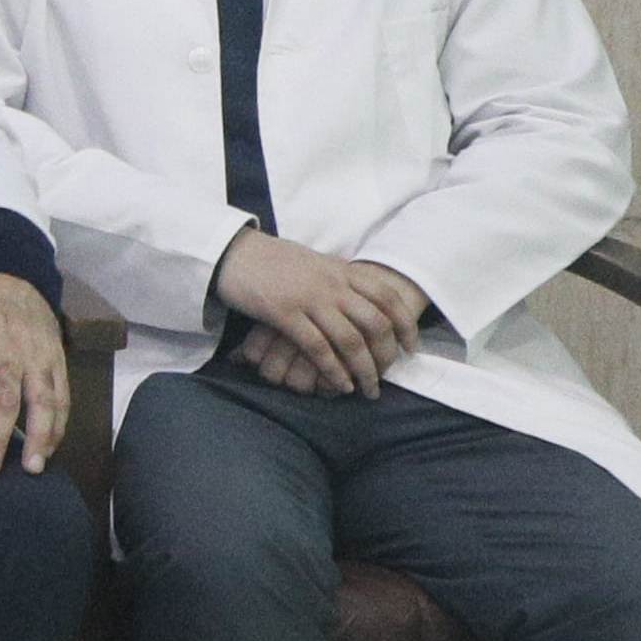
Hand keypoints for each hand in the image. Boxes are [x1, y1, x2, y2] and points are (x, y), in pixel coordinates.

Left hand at [0, 269, 69, 476]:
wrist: (8, 275)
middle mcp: (12, 351)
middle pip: (7, 400)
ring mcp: (40, 356)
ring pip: (44, 401)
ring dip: (40, 437)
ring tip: (33, 468)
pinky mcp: (59, 359)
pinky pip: (63, 395)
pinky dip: (60, 423)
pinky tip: (51, 446)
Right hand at [212, 232, 425, 396]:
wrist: (230, 251)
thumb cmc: (270, 259)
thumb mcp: (313, 262)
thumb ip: (337, 277)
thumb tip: (358, 291)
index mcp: (340, 270)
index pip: (387, 297)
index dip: (405, 325)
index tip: (410, 347)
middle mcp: (331, 284)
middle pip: (375, 323)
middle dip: (386, 355)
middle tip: (386, 375)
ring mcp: (308, 298)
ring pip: (350, 340)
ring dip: (364, 370)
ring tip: (367, 389)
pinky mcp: (283, 313)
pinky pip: (317, 347)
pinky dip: (333, 370)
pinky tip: (339, 384)